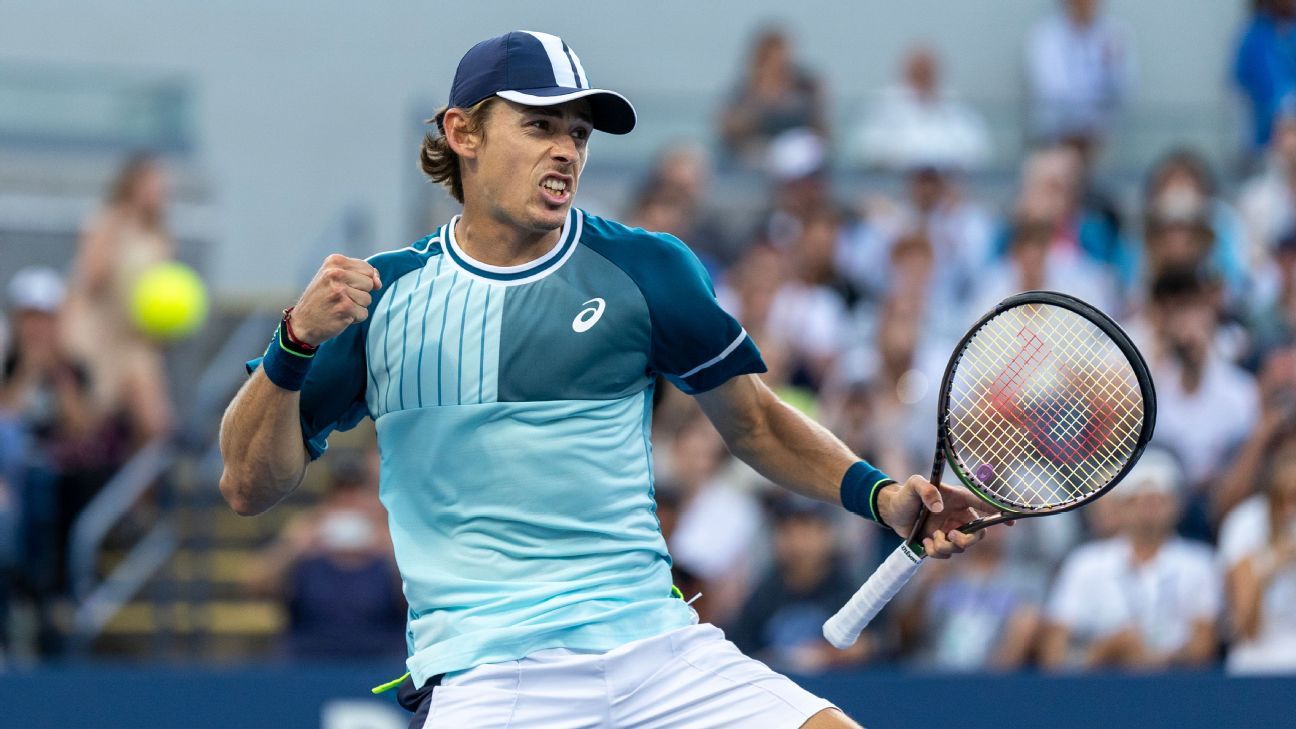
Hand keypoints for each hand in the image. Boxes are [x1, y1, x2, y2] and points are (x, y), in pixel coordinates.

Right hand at [290, 254, 381, 345]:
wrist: (302, 323)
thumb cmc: (321, 299)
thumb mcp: (334, 278)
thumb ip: (359, 274)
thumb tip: (378, 283)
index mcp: (334, 261)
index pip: (367, 269)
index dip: (362, 282)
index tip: (345, 287)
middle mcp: (336, 273)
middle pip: (369, 283)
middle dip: (359, 294)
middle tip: (339, 298)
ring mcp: (340, 290)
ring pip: (368, 299)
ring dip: (357, 307)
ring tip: (338, 307)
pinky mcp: (345, 308)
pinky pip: (364, 313)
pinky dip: (355, 318)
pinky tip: (339, 316)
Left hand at [876, 475, 993, 558]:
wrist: (892, 511)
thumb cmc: (906, 494)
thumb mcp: (914, 484)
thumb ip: (926, 489)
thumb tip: (938, 507)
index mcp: (959, 501)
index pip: (985, 506)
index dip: (1000, 514)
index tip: (1012, 522)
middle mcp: (958, 517)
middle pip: (978, 535)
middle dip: (967, 540)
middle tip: (952, 536)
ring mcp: (950, 532)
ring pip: (961, 548)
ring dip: (946, 546)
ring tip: (931, 537)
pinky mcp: (940, 543)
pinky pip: (946, 555)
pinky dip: (935, 551)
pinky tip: (925, 541)